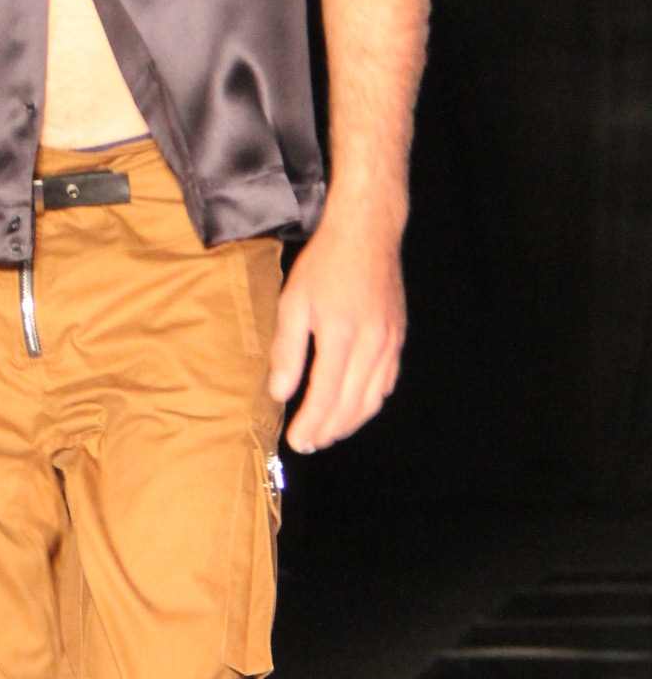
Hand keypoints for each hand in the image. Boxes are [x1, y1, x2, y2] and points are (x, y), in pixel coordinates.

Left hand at [268, 205, 406, 452]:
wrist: (367, 234)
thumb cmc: (325, 264)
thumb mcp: (293, 301)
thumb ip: (288, 350)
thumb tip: (280, 392)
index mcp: (342, 335)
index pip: (326, 396)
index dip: (311, 424)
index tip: (295, 441)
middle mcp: (372, 344)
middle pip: (352, 405)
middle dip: (329, 430)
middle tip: (308, 444)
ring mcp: (390, 342)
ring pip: (373, 399)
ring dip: (350, 422)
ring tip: (327, 433)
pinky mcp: (398, 337)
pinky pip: (387, 382)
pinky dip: (370, 402)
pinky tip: (354, 408)